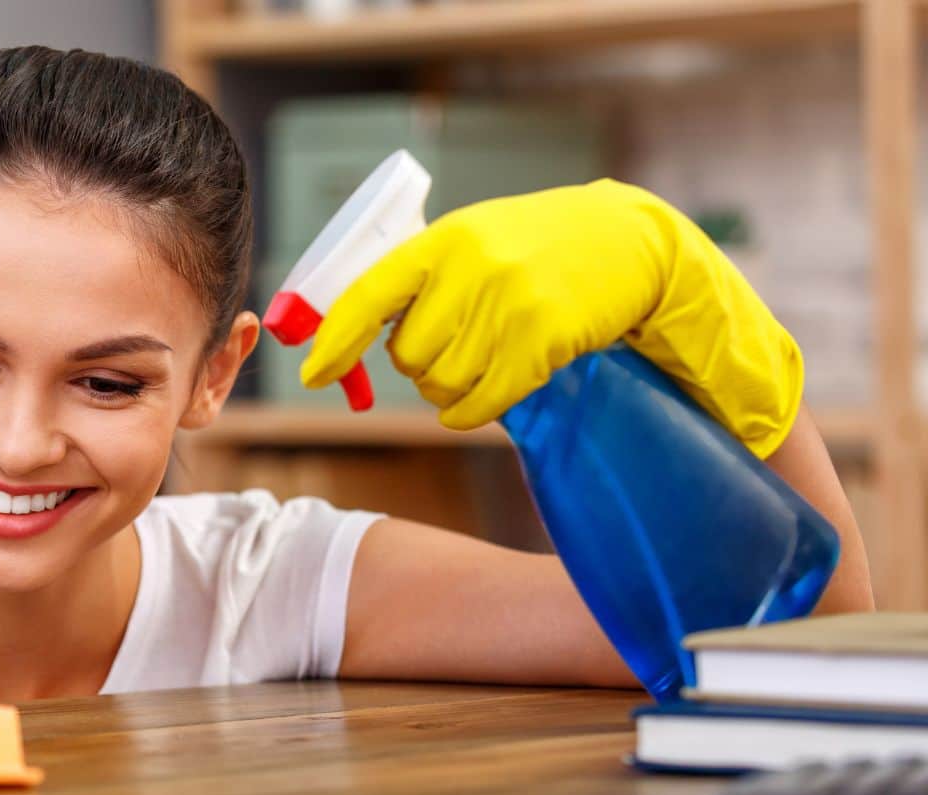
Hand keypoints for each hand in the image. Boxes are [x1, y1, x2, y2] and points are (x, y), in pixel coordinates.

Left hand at [299, 179, 802, 457]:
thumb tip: (350, 332)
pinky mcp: (541, 343)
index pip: (368, 296)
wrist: (625, 243)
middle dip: (415, 368)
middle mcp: (471, 272)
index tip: (312, 374)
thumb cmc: (533, 246)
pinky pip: (479, 404)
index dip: (335, 341)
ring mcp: (508, 308)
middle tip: (446, 350)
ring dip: (446, 390)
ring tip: (476, 361)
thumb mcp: (470, 241)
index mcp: (442, 242)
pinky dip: (470, 411)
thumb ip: (418, 280)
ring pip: (440, 384)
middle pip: (407, 356)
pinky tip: (483, 396)